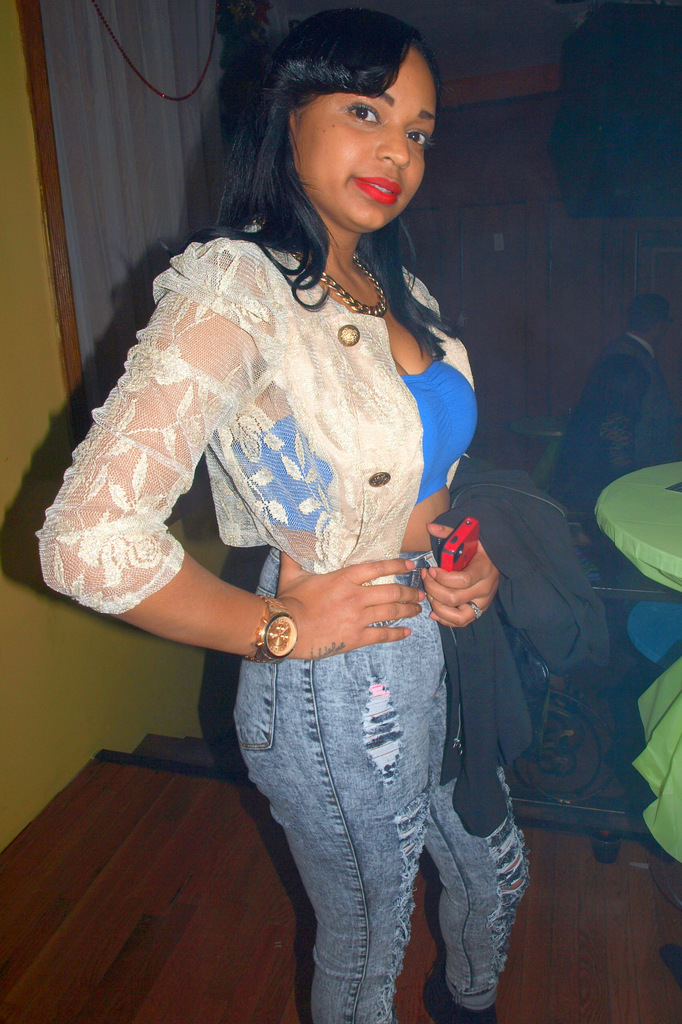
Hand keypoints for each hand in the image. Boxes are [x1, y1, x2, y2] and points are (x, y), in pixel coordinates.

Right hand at [277, 552, 423, 658]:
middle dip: (410, 592)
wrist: (285, 630)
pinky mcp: (356, 638)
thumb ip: (295, 556)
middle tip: (421, 593)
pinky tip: (406, 633)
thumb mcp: (291, 574)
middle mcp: (356, 596)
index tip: (410, 565)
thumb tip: (290, 539)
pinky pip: (382, 635)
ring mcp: (358, 618)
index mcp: (343, 578)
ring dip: (408, 610)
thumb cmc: (288, 601)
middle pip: (392, 592)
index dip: (396, 565)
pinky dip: (397, 634)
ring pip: (392, 612)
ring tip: (418, 609)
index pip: (377, 568)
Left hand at [422, 523, 498, 627]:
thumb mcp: (466, 538)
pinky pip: (461, 622)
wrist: (495, 561)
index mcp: (484, 569)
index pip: (463, 580)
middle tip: (425, 578)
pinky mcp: (478, 611)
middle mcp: (485, 588)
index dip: (443, 577)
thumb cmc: (477, 549)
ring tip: (430, 594)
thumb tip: (430, 527)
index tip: (432, 569)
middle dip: (433, 589)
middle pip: (455, 598)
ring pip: (459, 616)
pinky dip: (445, 619)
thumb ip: (449, 532)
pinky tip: (434, 610)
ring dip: (438, 607)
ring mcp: (482, 602)